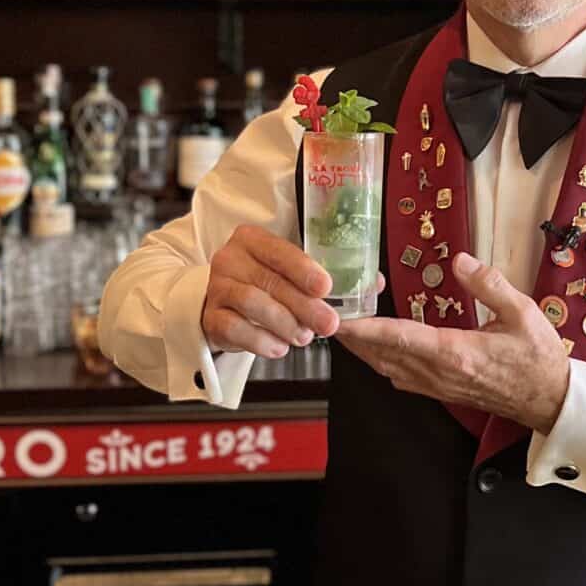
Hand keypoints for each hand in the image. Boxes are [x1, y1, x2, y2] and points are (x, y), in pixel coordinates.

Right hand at [201, 225, 382, 359]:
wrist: (224, 305)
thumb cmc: (265, 284)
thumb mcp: (291, 273)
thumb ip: (326, 276)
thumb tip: (375, 282)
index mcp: (252, 239)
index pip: (278, 250)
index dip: (303, 269)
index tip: (326, 287)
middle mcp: (230, 258)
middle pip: (269, 281)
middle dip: (304, 305)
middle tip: (328, 323)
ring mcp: (217, 288)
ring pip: (252, 304)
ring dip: (284, 323)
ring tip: (304, 337)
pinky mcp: (210, 317)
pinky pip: (235, 329)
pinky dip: (261, 341)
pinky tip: (280, 347)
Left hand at [337, 253, 570, 433]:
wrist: (550, 400)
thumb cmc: (538, 358)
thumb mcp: (523, 312)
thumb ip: (489, 285)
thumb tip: (459, 260)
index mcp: (456, 352)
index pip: (400, 337)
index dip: (366, 328)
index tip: (340, 319)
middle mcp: (440, 373)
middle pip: (383, 355)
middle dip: (354, 338)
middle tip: (329, 316)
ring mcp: (439, 386)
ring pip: (388, 369)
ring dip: (364, 351)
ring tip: (346, 329)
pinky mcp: (442, 392)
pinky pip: (402, 378)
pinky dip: (382, 363)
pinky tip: (378, 351)